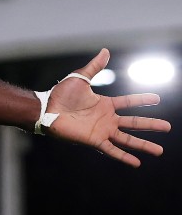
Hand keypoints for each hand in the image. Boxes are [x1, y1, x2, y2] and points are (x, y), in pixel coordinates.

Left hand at [43, 49, 170, 166]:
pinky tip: (137, 163)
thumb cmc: (61, 95)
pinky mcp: (94, 140)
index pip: (129, 102)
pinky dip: (124, 157)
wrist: (46, 109)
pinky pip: (112, 150)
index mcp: (105, 104)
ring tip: (159, 151)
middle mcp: (106, 119)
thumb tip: (105, 51)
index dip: (142, 100)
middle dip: (151, 125)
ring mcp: (102, 131)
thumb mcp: (80, 78)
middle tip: (168, 126)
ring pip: (128, 139)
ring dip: (143, 144)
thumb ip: (95, 67)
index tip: (157, 98)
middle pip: (134, 123)